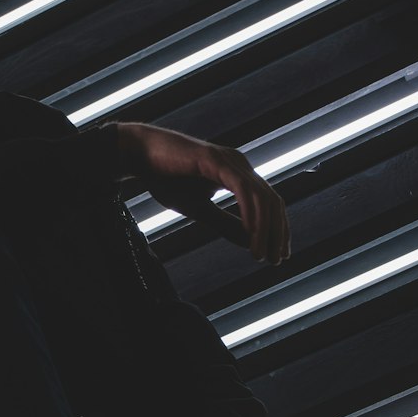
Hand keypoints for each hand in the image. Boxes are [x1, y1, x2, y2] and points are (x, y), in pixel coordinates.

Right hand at [116, 123, 289, 263]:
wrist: (139, 155)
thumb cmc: (166, 178)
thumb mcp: (199, 209)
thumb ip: (225, 223)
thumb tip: (250, 242)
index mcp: (238, 174)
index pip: (269, 203)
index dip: (277, 230)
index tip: (275, 256)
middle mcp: (239, 165)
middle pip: (272, 201)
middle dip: (278, 233)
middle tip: (276, 261)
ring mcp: (230, 161)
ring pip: (262, 197)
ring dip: (265, 229)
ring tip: (260, 254)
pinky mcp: (216, 161)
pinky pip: (242, 190)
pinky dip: (250, 213)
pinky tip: (250, 234)